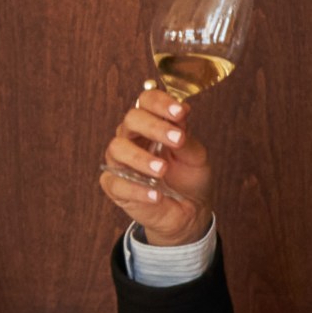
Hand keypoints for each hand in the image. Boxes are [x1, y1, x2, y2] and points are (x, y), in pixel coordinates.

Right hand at [97, 81, 214, 245]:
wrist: (190, 211)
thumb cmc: (189, 178)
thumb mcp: (196, 156)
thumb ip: (186, 137)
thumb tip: (180, 116)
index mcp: (151, 124)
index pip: (147, 101)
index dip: (160, 102)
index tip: (180, 112)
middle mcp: (132, 139)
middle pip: (131, 120)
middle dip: (154, 127)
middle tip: (177, 139)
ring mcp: (121, 162)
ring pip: (117, 149)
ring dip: (142, 158)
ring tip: (163, 170)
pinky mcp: (116, 187)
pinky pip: (117, 183)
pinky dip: (137, 189)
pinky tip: (156, 194)